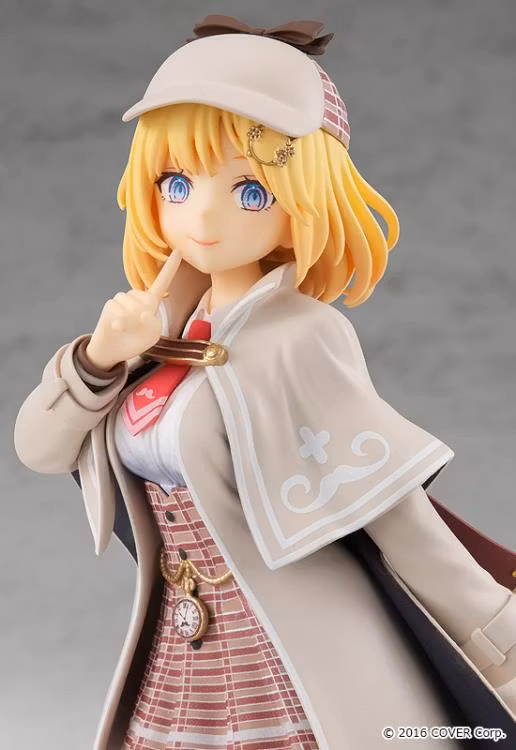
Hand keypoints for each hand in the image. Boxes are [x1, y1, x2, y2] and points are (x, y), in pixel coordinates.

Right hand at [86, 250, 181, 370]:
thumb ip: (154, 324)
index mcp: (151, 302)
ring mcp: (122, 299)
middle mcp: (136, 296)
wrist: (113, 350)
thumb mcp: (152, 335)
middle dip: (144, 316)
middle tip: (137, 326)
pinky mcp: (111, 305)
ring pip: (133, 307)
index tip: (178, 250)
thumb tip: (141, 314)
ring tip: (127, 328)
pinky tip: (118, 328)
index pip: (162, 282)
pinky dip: (121, 324)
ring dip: (132, 322)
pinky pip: (120, 313)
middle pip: (148, 301)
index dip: (170, 267)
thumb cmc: (135, 340)